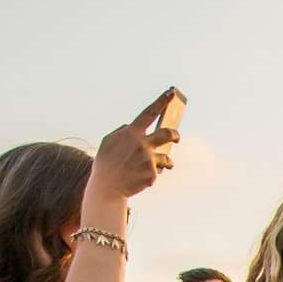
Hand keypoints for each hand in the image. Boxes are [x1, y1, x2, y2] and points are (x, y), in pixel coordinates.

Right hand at [86, 88, 181, 208]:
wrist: (107, 189)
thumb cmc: (106, 164)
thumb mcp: (108, 142)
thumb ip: (121, 132)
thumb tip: (131, 126)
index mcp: (131, 133)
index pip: (149, 113)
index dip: (161, 102)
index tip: (173, 92)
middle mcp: (142, 144)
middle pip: (168, 133)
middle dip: (175, 135)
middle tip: (176, 138)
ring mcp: (148, 160)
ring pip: (166, 157)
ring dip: (166, 161)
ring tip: (158, 166)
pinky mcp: (153, 174)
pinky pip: (157, 172)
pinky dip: (151, 175)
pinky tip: (139, 179)